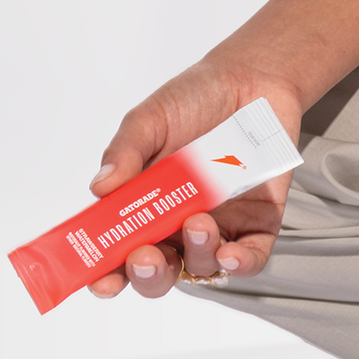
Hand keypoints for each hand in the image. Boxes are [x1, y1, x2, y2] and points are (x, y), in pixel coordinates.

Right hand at [84, 61, 303, 301]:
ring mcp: (220, 225)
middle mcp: (178, 224)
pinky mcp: (259, 221)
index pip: (120, 253)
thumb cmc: (195, 98)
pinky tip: (231, 255)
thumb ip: (125, 152)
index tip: (100, 281)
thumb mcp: (150, 119)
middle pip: (159, 272)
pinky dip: (241, 263)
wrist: (251, 77)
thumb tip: (100, 189)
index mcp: (144, 207)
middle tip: (143, 258)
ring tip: (197, 222)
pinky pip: (252, 256)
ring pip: (203, 265)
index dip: (108, 275)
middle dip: (148, 276)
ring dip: (196, 254)